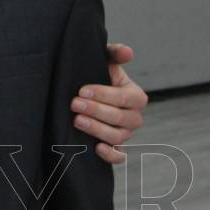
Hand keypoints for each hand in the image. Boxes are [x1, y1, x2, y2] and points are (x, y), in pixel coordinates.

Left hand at [71, 42, 147, 164]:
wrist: (86, 93)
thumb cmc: (97, 74)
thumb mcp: (105, 61)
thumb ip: (114, 53)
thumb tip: (127, 52)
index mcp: (135, 95)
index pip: (125, 98)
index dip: (104, 95)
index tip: (82, 91)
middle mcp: (134, 117)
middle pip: (121, 119)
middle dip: (97, 111)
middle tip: (74, 104)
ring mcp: (126, 133)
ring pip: (118, 137)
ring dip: (98, 130)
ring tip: (77, 121)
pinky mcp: (116, 147)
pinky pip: (120, 157)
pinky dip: (111, 155)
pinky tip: (96, 148)